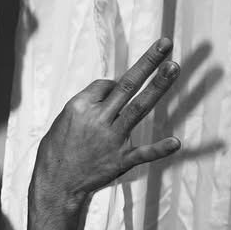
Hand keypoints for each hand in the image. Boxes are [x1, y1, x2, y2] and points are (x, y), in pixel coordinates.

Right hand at [34, 38, 180, 202]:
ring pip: (138, 108)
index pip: (106, 85)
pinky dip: (159, 149)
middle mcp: (97, 119)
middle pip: (127, 85)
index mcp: (80, 107)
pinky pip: (142, 153)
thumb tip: (111, 88)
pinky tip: (175, 142)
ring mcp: (111, 140)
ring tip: (172, 68)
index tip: (116, 90)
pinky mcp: (119, 161)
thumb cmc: (57, 150)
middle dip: (148, 63)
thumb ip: (88, 103)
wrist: (55, 184)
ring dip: (157, 87)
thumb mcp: (64, 119)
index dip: (114, 85)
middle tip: (165, 45)